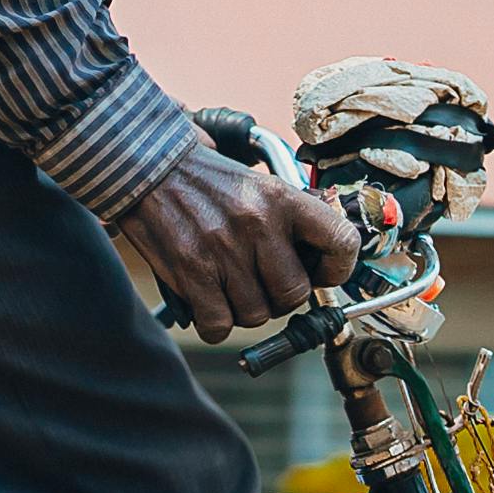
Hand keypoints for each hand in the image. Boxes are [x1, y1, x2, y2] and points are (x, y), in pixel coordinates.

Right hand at [118, 141, 362, 339]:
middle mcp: (258, 223)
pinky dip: (215, 322)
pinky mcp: (192, 271)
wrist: (151, 167)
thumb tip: (324, 263)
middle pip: (294, 294)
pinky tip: (209, 301)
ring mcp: (225, 249)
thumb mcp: (260, 185)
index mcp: (283, 198)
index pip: (342, 242)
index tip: (323, 273)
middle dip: (280, 297)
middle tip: (263, 282)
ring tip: (229, 284)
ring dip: (244, 309)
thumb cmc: (209, 182)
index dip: (338, 269)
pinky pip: (219, 325)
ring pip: (257, 315)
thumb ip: (294, 220)